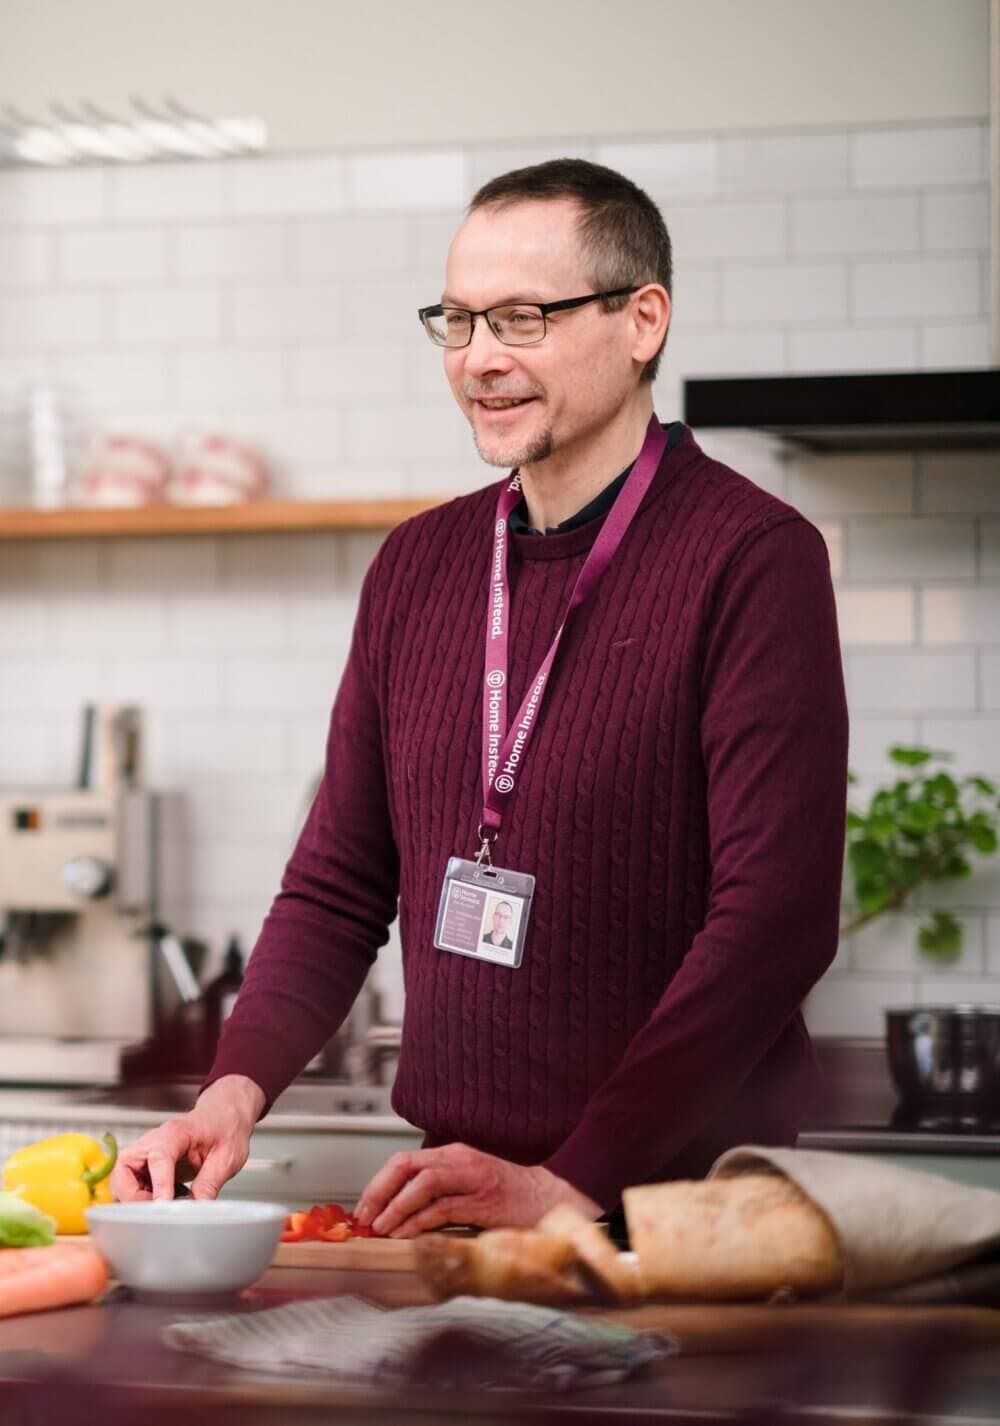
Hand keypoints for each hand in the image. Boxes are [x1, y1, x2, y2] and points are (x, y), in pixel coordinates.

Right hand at [110, 1075, 265, 1201]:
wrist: (222, 1117)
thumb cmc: (224, 1129)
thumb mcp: (227, 1157)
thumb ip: (210, 1183)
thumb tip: (197, 1209)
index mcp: (174, 1133)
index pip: (159, 1157)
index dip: (159, 1184)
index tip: (164, 1205)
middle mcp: (152, 1141)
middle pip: (124, 1168)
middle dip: (134, 1195)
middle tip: (158, 1208)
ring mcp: (146, 1153)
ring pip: (122, 1179)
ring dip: (135, 1198)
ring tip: (163, 1205)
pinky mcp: (145, 1165)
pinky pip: (130, 1185)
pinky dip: (140, 1198)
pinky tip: (164, 1200)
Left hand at [353, 1142, 600, 1237]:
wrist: (549, 1199)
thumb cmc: (507, 1196)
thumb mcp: (467, 1184)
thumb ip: (438, 1191)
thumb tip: (398, 1211)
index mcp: (453, 1154)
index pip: (404, 1161)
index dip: (379, 1183)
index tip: (364, 1207)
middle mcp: (459, 1160)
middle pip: (407, 1166)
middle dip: (379, 1191)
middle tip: (365, 1217)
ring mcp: (471, 1178)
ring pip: (422, 1184)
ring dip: (396, 1207)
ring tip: (381, 1229)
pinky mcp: (482, 1201)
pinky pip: (442, 1208)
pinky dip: (419, 1222)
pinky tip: (406, 1235)